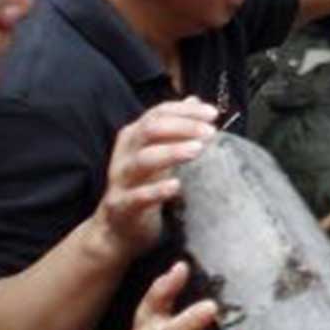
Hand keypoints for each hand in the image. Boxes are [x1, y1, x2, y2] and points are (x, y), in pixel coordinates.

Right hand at [91, 98, 218, 260]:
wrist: (117, 229)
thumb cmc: (142, 187)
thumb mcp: (158, 153)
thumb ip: (174, 128)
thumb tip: (193, 100)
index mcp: (133, 137)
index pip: (158, 113)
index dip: (185, 111)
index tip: (212, 113)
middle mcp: (124, 154)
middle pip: (150, 130)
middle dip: (182, 127)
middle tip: (210, 132)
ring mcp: (120, 180)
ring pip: (143, 160)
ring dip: (172, 152)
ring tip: (198, 150)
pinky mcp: (121, 206)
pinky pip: (137, 196)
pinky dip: (157, 190)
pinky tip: (177, 186)